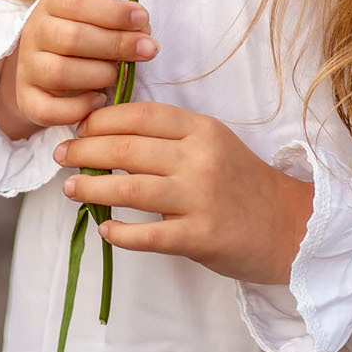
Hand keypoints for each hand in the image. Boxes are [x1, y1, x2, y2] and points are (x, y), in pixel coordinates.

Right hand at [0, 0, 158, 140]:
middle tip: (148, 50)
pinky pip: (47, 110)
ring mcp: (28, 67)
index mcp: (53, 1)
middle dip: (116, 45)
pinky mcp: (27, 99)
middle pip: (71, 38)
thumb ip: (120, 20)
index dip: (113, 12)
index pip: (76, 3)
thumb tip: (144, 34)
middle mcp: (35, 31)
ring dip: (99, 75)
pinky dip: (77, 109)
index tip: (144, 20)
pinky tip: (99, 101)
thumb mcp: (99, 14)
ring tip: (120, 75)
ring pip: (59, 73)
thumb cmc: (86, 31)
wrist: (48, 59)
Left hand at [52, 100, 315, 286]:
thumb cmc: (242, 184)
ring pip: (130, 188)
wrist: (291, 227)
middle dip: (85, 150)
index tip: (78, 126)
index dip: (101, 118)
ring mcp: (200, 198)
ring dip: (92, 188)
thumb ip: (171, 138)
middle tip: (61, 155)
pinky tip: (104, 229)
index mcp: (202, 129)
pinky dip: (120, 232)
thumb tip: (109, 134)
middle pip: (128, 148)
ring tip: (71, 189)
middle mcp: (200, 158)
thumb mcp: (214, 145)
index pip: (140, 115)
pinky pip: (148, 234)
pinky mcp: (201, 236)